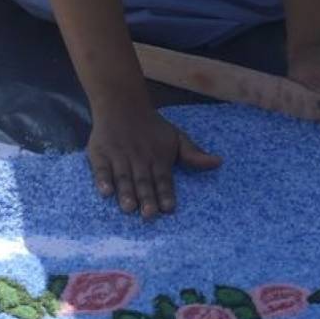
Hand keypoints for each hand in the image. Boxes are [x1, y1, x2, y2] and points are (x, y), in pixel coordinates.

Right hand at [87, 105, 220, 218]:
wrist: (122, 104)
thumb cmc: (152, 127)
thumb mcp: (176, 137)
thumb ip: (194, 154)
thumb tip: (219, 162)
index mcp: (158, 157)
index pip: (163, 178)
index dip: (166, 193)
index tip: (168, 208)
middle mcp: (139, 158)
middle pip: (143, 181)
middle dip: (147, 198)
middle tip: (149, 214)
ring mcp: (119, 156)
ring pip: (123, 177)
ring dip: (126, 192)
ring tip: (129, 207)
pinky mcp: (100, 154)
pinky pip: (101, 169)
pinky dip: (102, 180)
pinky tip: (105, 192)